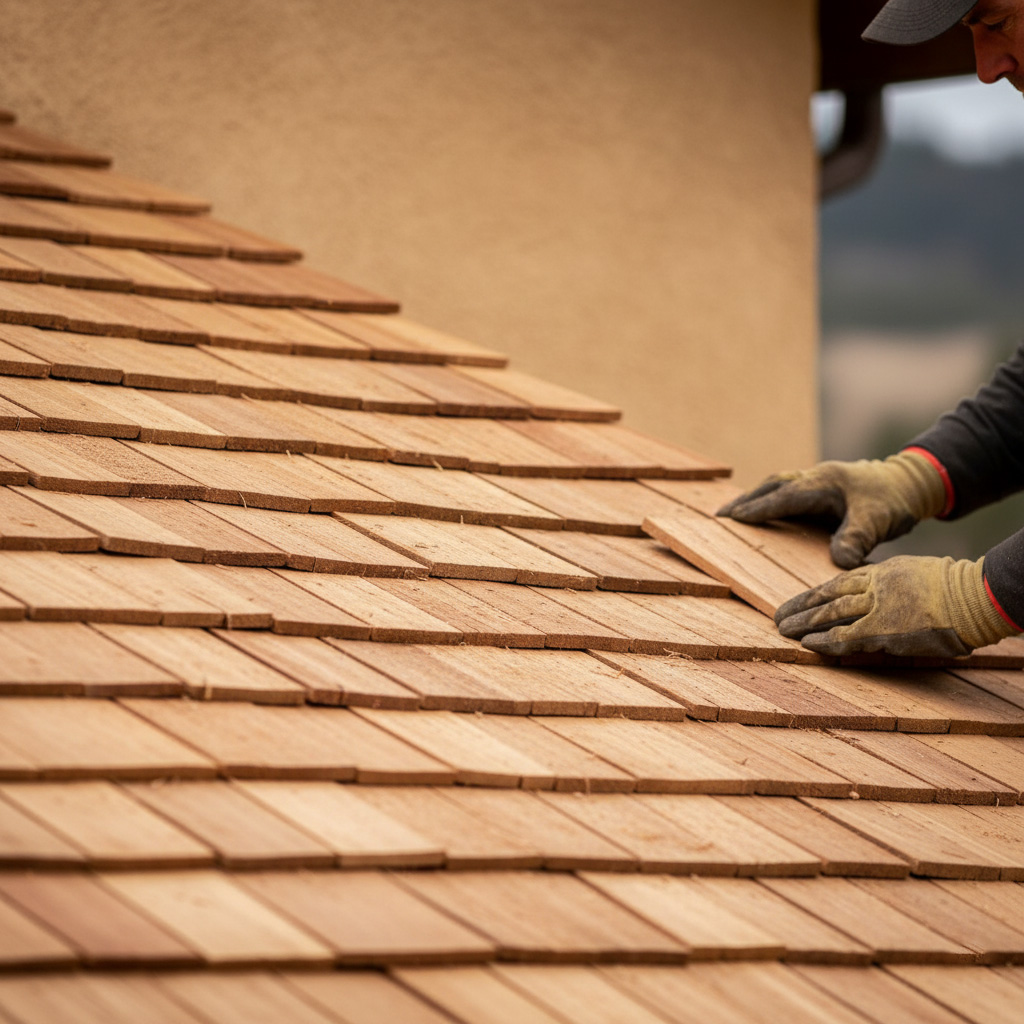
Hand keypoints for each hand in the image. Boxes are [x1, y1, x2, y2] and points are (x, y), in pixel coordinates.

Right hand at [717, 451, 945, 568]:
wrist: (910, 483)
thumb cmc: (893, 500)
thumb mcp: (878, 521)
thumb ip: (857, 539)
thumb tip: (839, 562)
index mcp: (825, 482)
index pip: (785, 496)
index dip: (759, 508)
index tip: (734, 518)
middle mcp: (816, 478)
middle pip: (773, 485)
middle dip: (747, 500)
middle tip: (721, 515)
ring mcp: (817, 481)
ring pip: (778, 486)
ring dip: (755, 498)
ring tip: (733, 513)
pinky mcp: (820, 489)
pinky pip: (788, 492)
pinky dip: (770, 500)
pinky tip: (763, 513)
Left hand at [774, 555, 1014, 657]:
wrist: (975, 596)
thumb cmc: (959, 590)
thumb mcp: (919, 575)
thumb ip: (896, 586)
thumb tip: (887, 602)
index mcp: (884, 571)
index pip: (842, 581)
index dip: (819, 593)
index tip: (803, 600)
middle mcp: (875, 585)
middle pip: (828, 594)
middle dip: (802, 606)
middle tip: (780, 615)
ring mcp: (877, 606)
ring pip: (829, 612)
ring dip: (803, 622)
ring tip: (782, 629)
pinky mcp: (882, 629)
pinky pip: (844, 636)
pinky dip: (823, 640)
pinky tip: (805, 643)